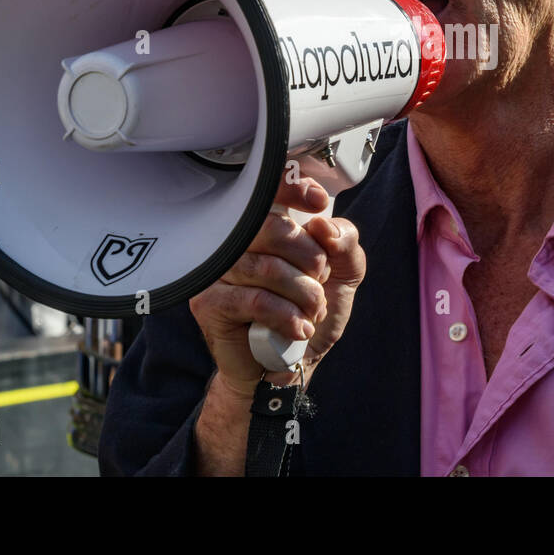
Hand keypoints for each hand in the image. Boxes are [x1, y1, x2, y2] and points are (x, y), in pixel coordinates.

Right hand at [189, 175, 366, 398]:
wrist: (287, 367)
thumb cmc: (309, 313)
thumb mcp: (343, 274)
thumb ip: (345, 243)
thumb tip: (324, 226)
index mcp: (265, 226)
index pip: (269, 190)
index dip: (292, 188)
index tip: (318, 202)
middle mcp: (235, 241)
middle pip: (273, 228)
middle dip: (311, 259)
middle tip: (320, 283)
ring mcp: (217, 270)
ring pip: (267, 268)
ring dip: (304, 295)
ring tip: (312, 313)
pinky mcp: (208, 302)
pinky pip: (255, 300)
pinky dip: (287, 316)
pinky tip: (298, 329)